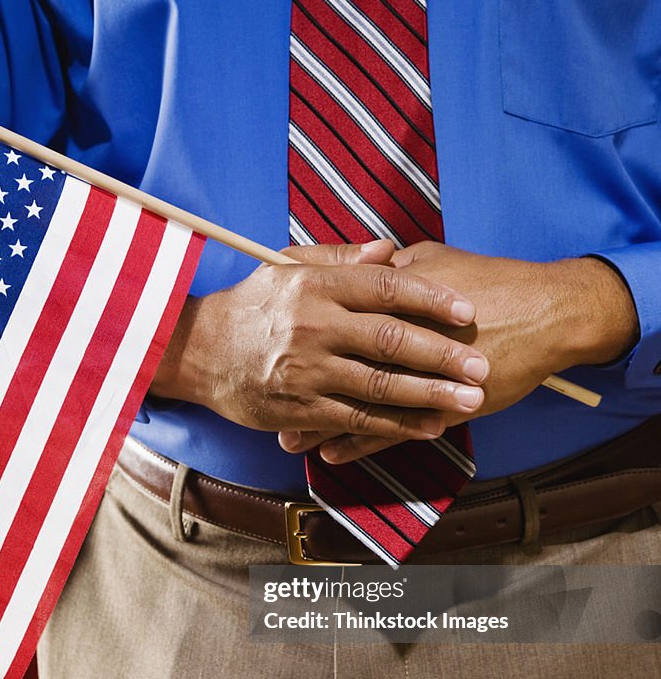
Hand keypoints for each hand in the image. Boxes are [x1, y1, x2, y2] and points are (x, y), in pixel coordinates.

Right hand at [150, 240, 489, 442]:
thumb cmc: (249, 306)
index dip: (430, 298)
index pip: (383, 289)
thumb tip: (389, 251)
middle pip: (389, 340)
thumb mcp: (285, 268)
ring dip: (428, 395)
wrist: (196, 352)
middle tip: (481, 365)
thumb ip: (340, 259)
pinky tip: (428, 427)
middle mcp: (311, 326)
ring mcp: (304, 370)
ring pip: (378, 384)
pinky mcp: (298, 407)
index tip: (467, 310)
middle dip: (441, 355)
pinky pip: (354, 418)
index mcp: (313, 286)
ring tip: (468, 400)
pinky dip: (394, 425)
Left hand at [289, 241, 638, 462]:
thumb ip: (385, 269)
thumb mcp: (431, 260)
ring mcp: (419, 374)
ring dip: (320, 424)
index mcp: (393, 295)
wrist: (548, 310)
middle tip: (263, 401)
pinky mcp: (441, 403)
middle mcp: (400, 335)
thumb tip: (351, 268)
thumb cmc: (488, 280)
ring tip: (288, 440)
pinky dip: (359, 443)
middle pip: (334, 364)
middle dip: (297, 386)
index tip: (266, 345)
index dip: (298, 333)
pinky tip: (331, 453)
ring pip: (356, 404)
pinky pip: (391, 430)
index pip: (334, 315)